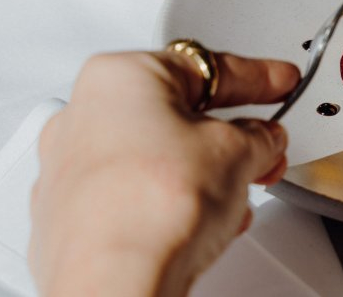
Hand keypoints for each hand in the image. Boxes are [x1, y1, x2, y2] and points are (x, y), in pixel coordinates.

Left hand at [29, 49, 300, 296]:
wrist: (116, 282)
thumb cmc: (153, 207)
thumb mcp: (238, 152)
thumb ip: (258, 136)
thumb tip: (262, 138)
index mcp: (117, 76)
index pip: (205, 66)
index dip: (254, 75)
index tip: (276, 81)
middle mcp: (80, 116)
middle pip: (174, 113)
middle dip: (225, 135)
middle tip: (261, 146)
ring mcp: (66, 170)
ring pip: (150, 156)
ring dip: (200, 172)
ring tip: (235, 194)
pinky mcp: (65, 220)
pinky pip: (130, 196)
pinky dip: (168, 203)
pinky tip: (200, 222)